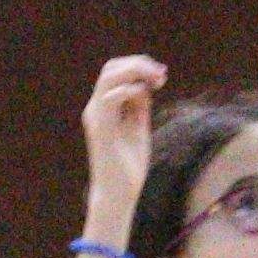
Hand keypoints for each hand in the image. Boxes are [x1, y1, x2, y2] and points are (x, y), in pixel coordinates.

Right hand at [83, 54, 165, 218]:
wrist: (118, 194)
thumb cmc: (128, 165)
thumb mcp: (138, 127)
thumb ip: (139, 105)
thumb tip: (146, 84)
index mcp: (104, 107)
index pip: (116, 72)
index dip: (138, 66)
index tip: (161, 74)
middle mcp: (96, 107)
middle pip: (111, 67)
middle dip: (138, 63)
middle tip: (161, 75)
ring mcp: (96, 116)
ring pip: (109, 76)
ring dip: (136, 71)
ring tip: (157, 80)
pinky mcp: (100, 128)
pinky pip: (110, 98)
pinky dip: (130, 89)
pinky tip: (146, 94)